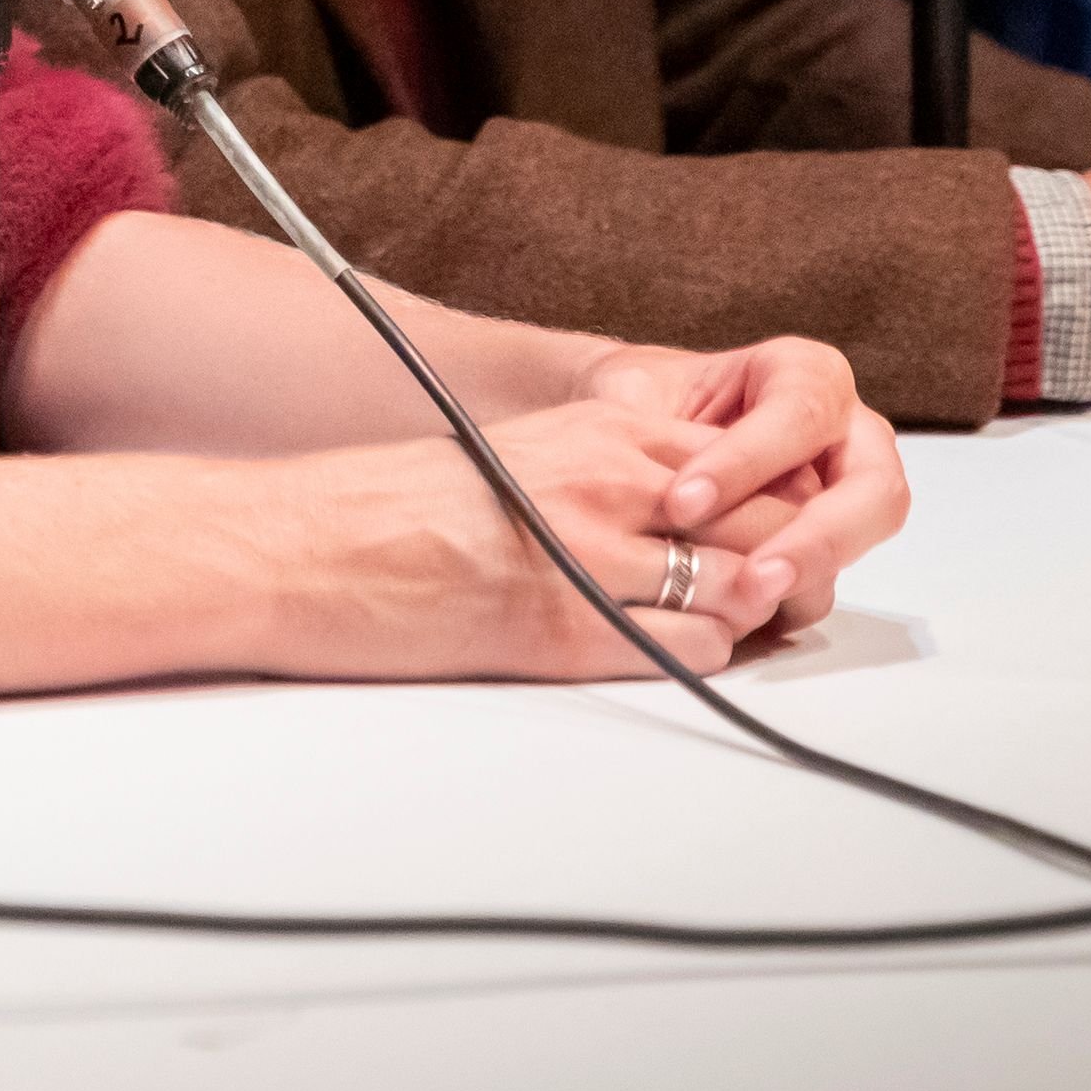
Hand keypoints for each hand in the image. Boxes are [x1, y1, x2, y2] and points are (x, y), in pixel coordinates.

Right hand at [236, 335, 904, 680]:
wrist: (303, 546)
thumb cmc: (391, 507)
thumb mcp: (521, 455)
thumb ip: (610, 476)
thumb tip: (682, 517)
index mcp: (602, 432)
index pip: (749, 465)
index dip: (777, 508)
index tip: (769, 535)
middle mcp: (613, 487)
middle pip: (768, 525)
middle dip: (787, 564)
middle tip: (778, 593)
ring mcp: (596, 561)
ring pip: (745, 591)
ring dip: (751, 616)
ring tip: (732, 627)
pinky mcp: (571, 632)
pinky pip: (693, 651)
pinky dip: (703, 659)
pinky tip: (673, 653)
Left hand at [583, 335, 908, 626]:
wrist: (639, 426)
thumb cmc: (644, 400)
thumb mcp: (636, 393)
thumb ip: (643, 420)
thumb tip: (641, 468)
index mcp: (805, 375)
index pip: (799, 414)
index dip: (747, 461)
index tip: (683, 503)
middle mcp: (846, 432)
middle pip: (871, 486)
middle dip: (815, 536)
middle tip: (751, 578)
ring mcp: (848, 492)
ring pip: (865, 537)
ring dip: (812, 575)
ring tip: (746, 602)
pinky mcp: (829, 545)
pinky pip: (830, 576)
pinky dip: (792, 601)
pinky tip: (740, 618)